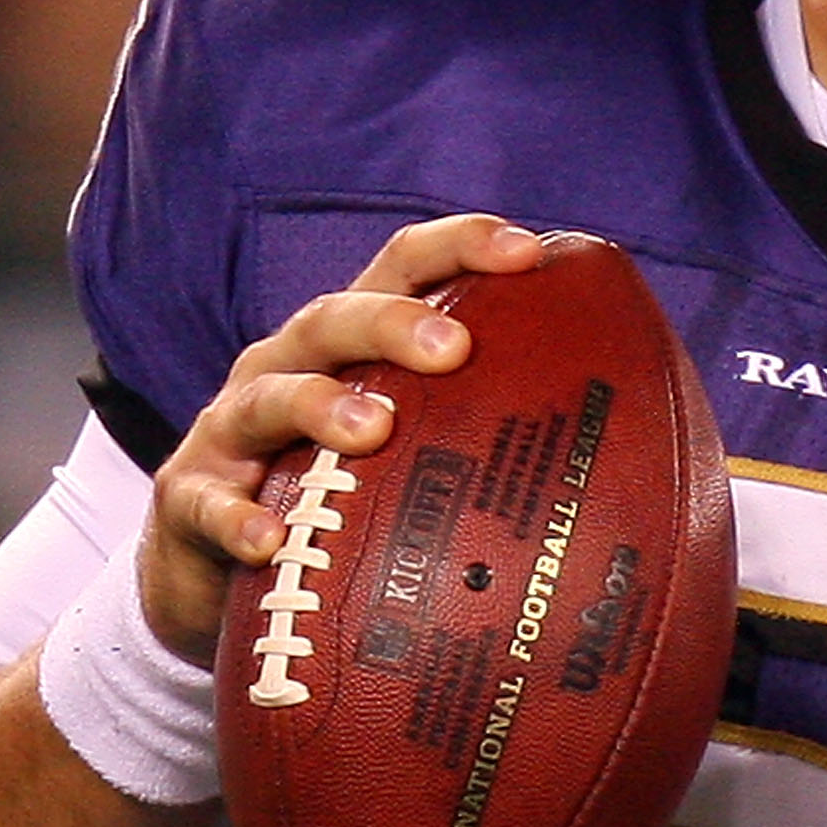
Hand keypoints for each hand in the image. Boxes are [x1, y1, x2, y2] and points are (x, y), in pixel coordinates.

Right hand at [141, 215, 542, 661]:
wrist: (212, 579)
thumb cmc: (337, 508)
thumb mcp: (408, 461)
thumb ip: (487, 443)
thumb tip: (637, 467)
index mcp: (349, 349)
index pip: (402, 271)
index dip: (460, 247)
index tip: (531, 252)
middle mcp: (286, 368)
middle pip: (333, 320)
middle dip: (392, 321)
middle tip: (453, 347)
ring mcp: (231, 431)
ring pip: (270, 396)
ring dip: (319, 405)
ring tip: (370, 431)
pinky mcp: (189, 498)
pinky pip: (209, 503)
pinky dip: (237, 517)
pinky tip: (268, 540)